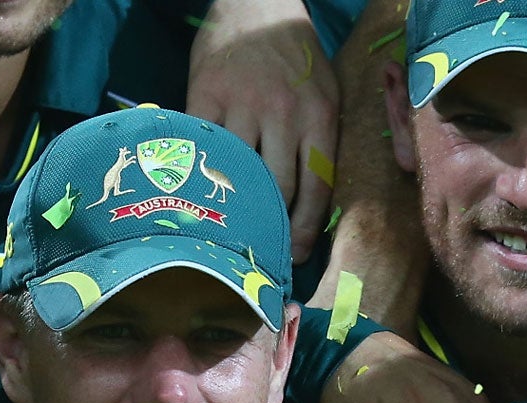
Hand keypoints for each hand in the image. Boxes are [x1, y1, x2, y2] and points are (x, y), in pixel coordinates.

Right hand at [186, 0, 338, 263]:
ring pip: (238, 169)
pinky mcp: (205, 92)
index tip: (294, 254)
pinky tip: (199, 191)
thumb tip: (310, 205)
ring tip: (230, 229)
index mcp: (319, 117)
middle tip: (262, 249)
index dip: (302, 228)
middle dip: (270, 225)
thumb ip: (320, 143)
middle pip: (275, 186)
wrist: (257, 3)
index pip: (314, 188)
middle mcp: (282, 112)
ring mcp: (241, 101)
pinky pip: (203, 143)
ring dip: (233, 204)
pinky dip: (201, 169)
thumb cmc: (296, 58)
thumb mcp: (326, 94)